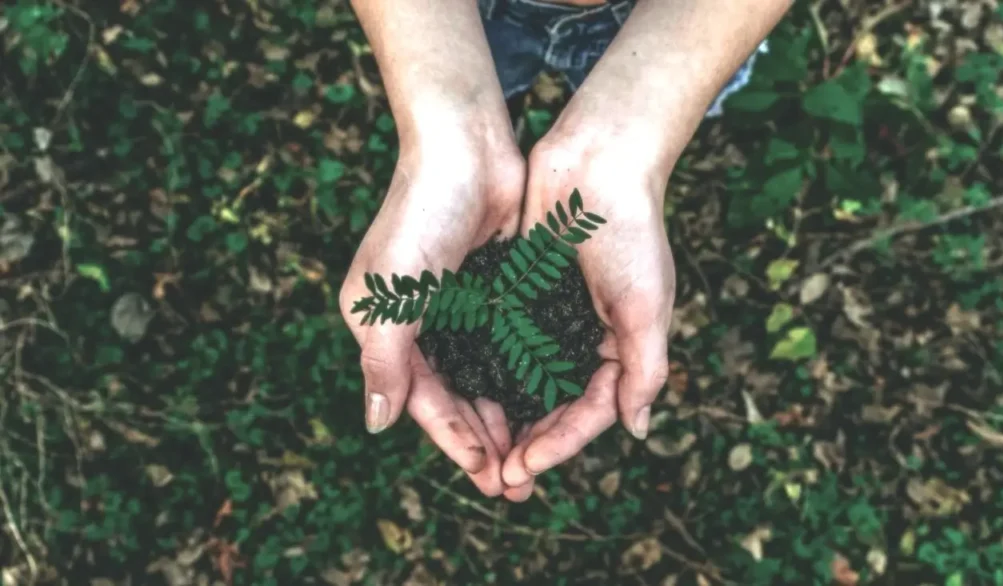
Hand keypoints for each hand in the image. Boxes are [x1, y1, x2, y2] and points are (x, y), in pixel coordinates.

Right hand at [339, 123, 527, 496]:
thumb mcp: (391, 294)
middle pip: (454, 397)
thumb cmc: (420, 214)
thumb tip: (377, 424)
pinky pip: (507, 345)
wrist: (465, 145)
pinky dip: (521, 376)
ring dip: (505, 415)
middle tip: (517, 482)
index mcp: (384, 327)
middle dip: (483, 441)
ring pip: (483, 377)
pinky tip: (545, 401)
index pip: (422, 400)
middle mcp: (419, 322)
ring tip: (533, 454)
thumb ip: (384, 361)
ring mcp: (457, 306)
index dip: (454, 442)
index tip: (488, 478)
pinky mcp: (492, 289)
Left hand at [501, 128, 674, 492]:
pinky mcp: (519, 293)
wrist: (598, 160)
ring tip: (478, 451)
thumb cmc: (631, 231)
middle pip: (553, 406)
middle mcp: (583, 338)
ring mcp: (549, 317)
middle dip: (529, 443)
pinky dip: (486, 370)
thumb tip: (637, 430)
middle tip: (497, 478)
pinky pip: (501, 342)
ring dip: (504, 417)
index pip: (589, 412)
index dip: (560, 444)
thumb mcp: (646, 305)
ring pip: (523, 382)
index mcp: (619, 347)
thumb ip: (644, 368)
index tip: (525, 467)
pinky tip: (462, 394)